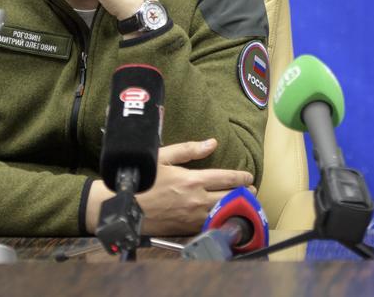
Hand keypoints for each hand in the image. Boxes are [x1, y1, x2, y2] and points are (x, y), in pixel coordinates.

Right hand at [85, 139, 255, 235]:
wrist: (121, 206)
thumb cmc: (141, 179)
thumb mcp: (162, 157)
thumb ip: (190, 150)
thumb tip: (212, 143)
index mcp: (192, 180)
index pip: (227, 178)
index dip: (242, 177)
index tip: (249, 177)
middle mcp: (195, 200)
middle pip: (231, 198)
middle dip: (245, 194)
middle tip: (252, 191)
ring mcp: (191, 217)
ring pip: (223, 214)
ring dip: (237, 208)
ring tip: (244, 203)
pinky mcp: (185, 229)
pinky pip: (209, 226)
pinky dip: (221, 220)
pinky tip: (226, 217)